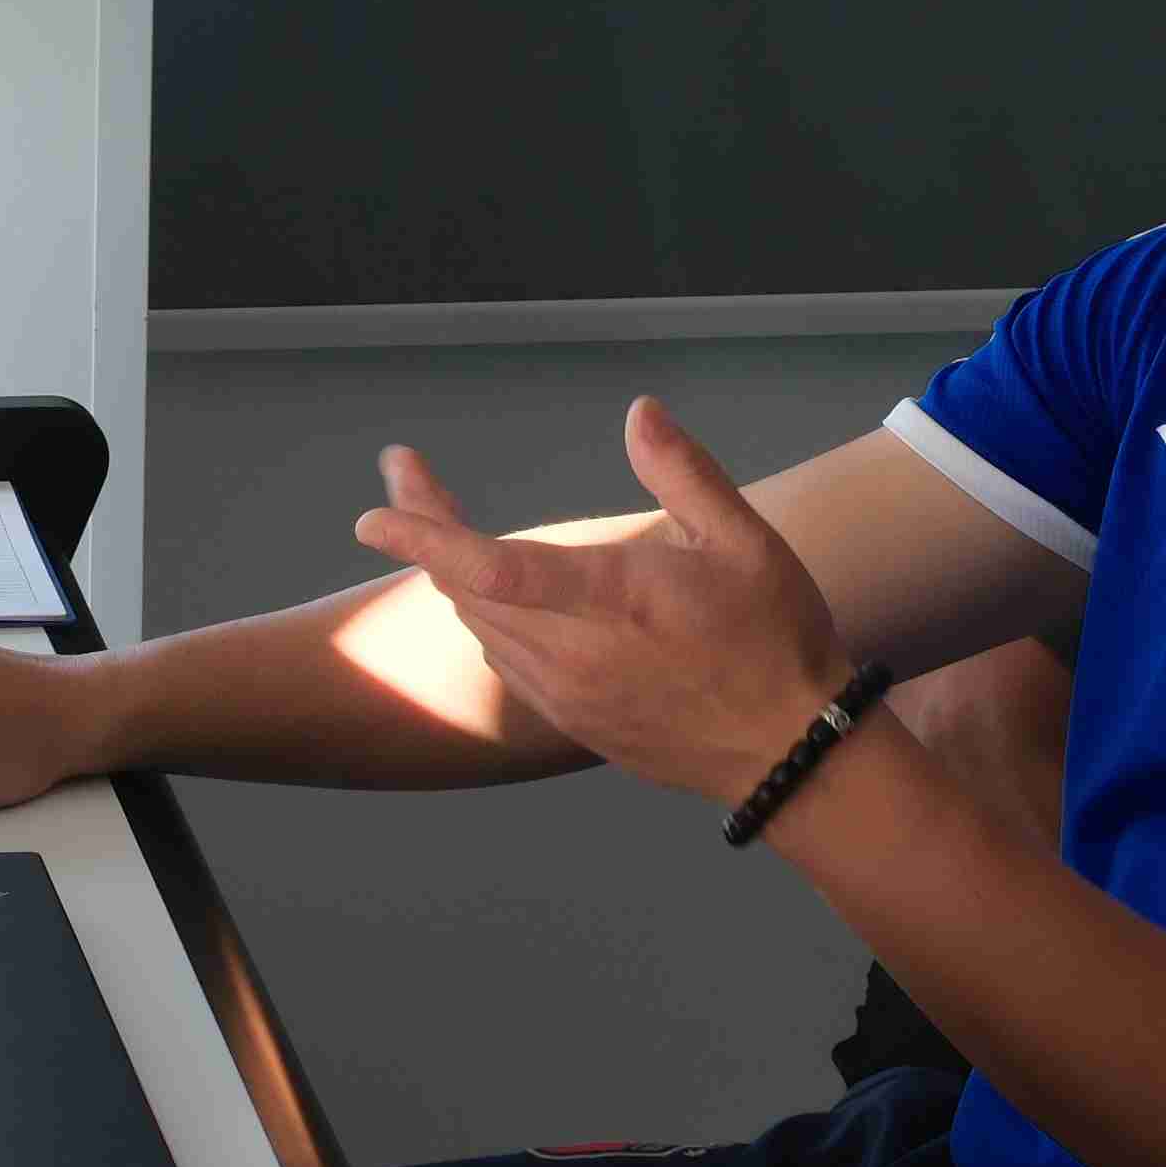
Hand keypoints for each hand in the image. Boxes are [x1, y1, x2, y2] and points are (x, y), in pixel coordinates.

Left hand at [345, 400, 858, 808]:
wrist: (792, 754)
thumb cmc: (776, 638)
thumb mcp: (746, 541)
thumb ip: (684, 472)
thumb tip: (638, 412)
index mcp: (610, 599)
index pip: (490, 565)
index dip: (423, 537)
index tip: (372, 515)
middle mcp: (572, 653)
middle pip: (466, 590)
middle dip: (425, 532)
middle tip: (406, 477)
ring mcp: (567, 694)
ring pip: (481, 627)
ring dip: (453, 574)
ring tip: (439, 523)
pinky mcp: (573, 722)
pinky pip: (506, 660)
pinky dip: (486, 616)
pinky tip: (492, 591)